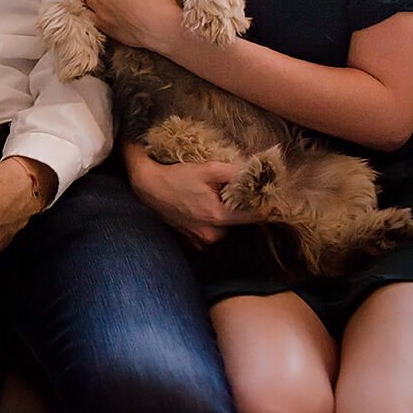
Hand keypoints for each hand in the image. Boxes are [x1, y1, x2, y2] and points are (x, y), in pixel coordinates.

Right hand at [124, 145, 261, 248]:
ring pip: (227, 229)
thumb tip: (258, 174)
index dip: (263, 204)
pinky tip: (202, 209)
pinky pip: (213, 234)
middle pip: (241, 223)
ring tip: (214, 199)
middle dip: (240, 208)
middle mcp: (212, 235)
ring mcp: (201, 242)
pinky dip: (212, 224)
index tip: (264, 195)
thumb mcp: (208, 168)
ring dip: (225, 216)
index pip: (256, 216)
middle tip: (231, 192)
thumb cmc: (177, 176)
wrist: (148, 187)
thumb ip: (236, 172)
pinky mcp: (193, 244)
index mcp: (219, 217)